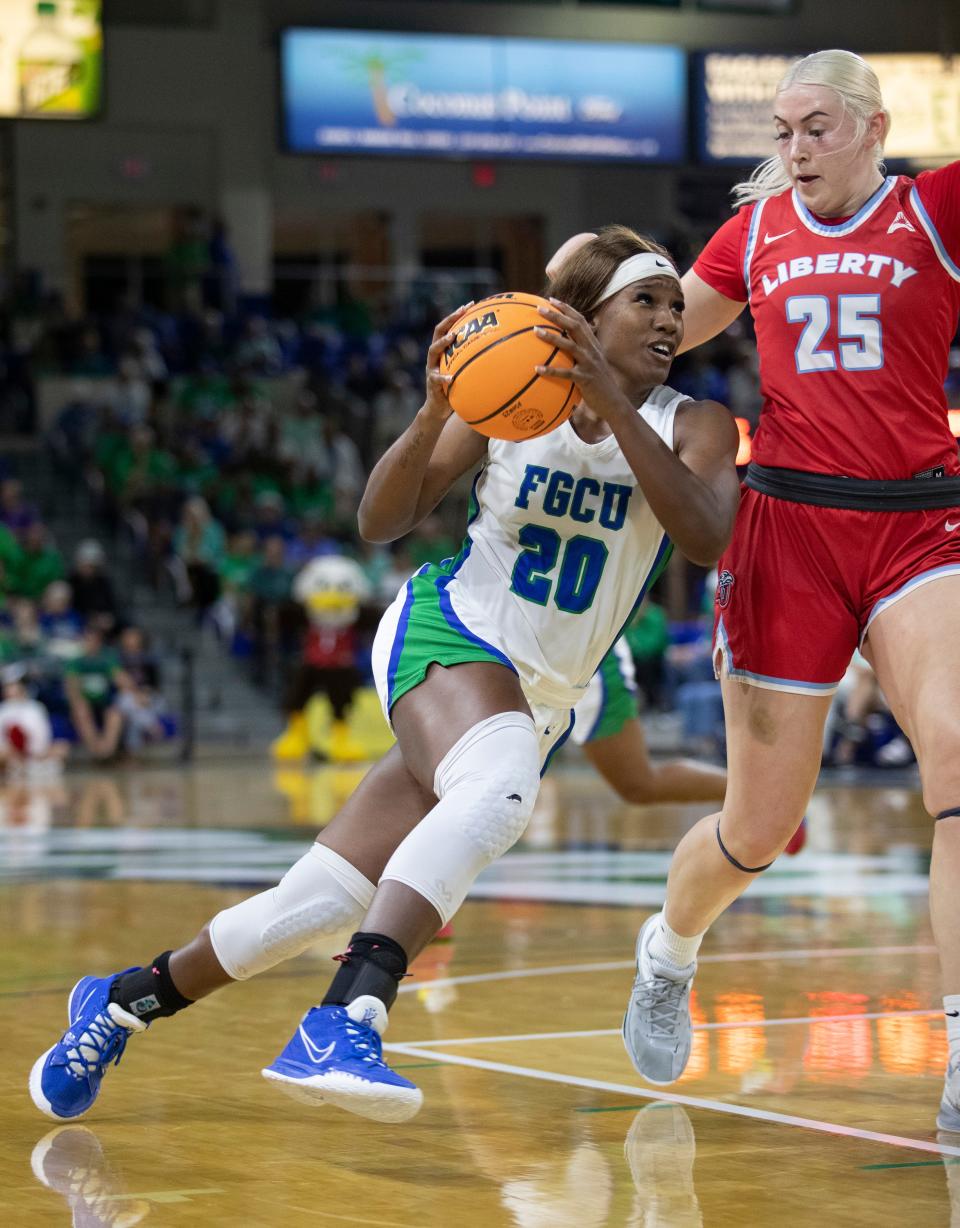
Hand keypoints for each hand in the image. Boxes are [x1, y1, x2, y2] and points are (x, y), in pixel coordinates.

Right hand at [421, 302, 474, 422]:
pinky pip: (436, 379)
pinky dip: (444, 378)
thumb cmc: (456, 390)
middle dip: (450, 319)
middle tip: (462, 311)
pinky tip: (452, 377)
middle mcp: (435, 357)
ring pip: (433, 351)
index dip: (457, 315)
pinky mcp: (431, 384)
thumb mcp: (466, 374)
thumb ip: (476, 363)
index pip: (448, 327)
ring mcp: (431, 369)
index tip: (470, 304)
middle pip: (438, 332)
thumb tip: (501, 354)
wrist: (439, 409)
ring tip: (453, 337)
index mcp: (443, 352)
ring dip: (443, 342)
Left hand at [534, 299, 629, 421]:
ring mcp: (589, 364)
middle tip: (539, 309)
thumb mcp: (592, 364)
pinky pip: (566, 373)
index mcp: (592, 345)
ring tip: (536, 331)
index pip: (580, 321)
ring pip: (570, 346)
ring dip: (552, 337)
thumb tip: (561, 348)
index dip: (567, 309)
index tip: (552, 300)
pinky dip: (551, 370)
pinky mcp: (585, 379)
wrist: (613, 402)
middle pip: (574, 327)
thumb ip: (579, 354)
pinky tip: (537, 369)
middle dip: (557, 315)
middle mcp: (592, 351)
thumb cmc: (599, 385)